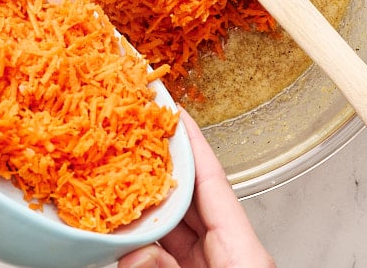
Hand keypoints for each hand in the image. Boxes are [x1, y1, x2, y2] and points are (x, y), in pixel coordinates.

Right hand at [118, 111, 274, 267]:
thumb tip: (133, 253)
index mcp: (243, 252)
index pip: (214, 182)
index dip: (193, 144)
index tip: (176, 114)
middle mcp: (230, 252)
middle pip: (193, 196)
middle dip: (162, 167)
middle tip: (136, 138)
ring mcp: (214, 263)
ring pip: (178, 222)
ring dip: (149, 202)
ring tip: (122, 177)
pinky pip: (171, 245)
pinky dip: (148, 231)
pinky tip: (127, 223)